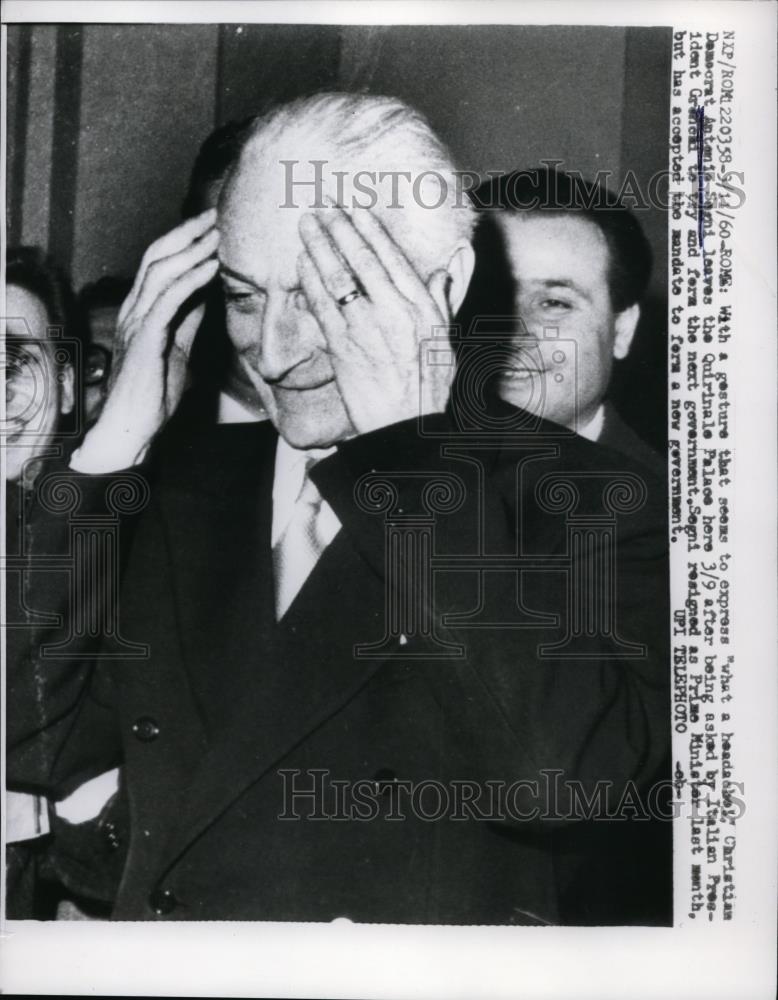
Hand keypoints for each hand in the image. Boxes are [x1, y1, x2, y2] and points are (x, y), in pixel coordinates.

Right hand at [74, 209, 218, 470]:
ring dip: (192, 250)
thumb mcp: (178, 345)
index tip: (210, 225)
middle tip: (214, 216)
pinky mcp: (144, 338)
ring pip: (160, 272)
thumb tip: (207, 290)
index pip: (157, 263)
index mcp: (139, 310)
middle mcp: (133, 309)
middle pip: (156, 257)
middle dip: (186, 233)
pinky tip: (211, 267)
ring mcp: (136, 322)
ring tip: (217, 235)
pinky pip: (168, 300)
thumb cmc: (153, 391)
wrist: (132, 428)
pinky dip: (191, 279)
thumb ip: (188, 317)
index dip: (182, 240)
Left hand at [297, 206, 452, 435]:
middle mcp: (394, 312)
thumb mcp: (447, 337)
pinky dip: (310, 280)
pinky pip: (322, 305)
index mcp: (422, 307)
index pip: (391, 257)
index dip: (370, 229)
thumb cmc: (429, 385)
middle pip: (361, 260)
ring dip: (319, 246)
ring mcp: (365, 329)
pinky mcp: (342, 347)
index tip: (355, 208)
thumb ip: (446, 295)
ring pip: (338, 277)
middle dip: (340, 228)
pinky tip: (301, 262)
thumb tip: (457, 258)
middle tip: (322, 206)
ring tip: (307, 224)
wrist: (405, 426)